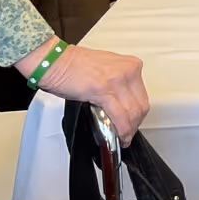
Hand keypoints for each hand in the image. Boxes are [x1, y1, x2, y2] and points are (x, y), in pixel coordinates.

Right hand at [26, 38, 148, 144]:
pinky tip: (119, 136)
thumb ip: (118, 84)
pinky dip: (121, 129)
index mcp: (131, 65)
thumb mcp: (107, 70)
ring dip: (129, 130)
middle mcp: (128, 71)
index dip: (139, 114)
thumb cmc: (75, 64)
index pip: (143, 95)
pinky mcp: (103, 91)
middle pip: (141, 105)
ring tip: (122, 138)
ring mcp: (117, 80)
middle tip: (128, 134)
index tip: (133, 122)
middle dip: (135, 124)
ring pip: (132, 113)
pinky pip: (119, 115)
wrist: (56, 61)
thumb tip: (121, 102)